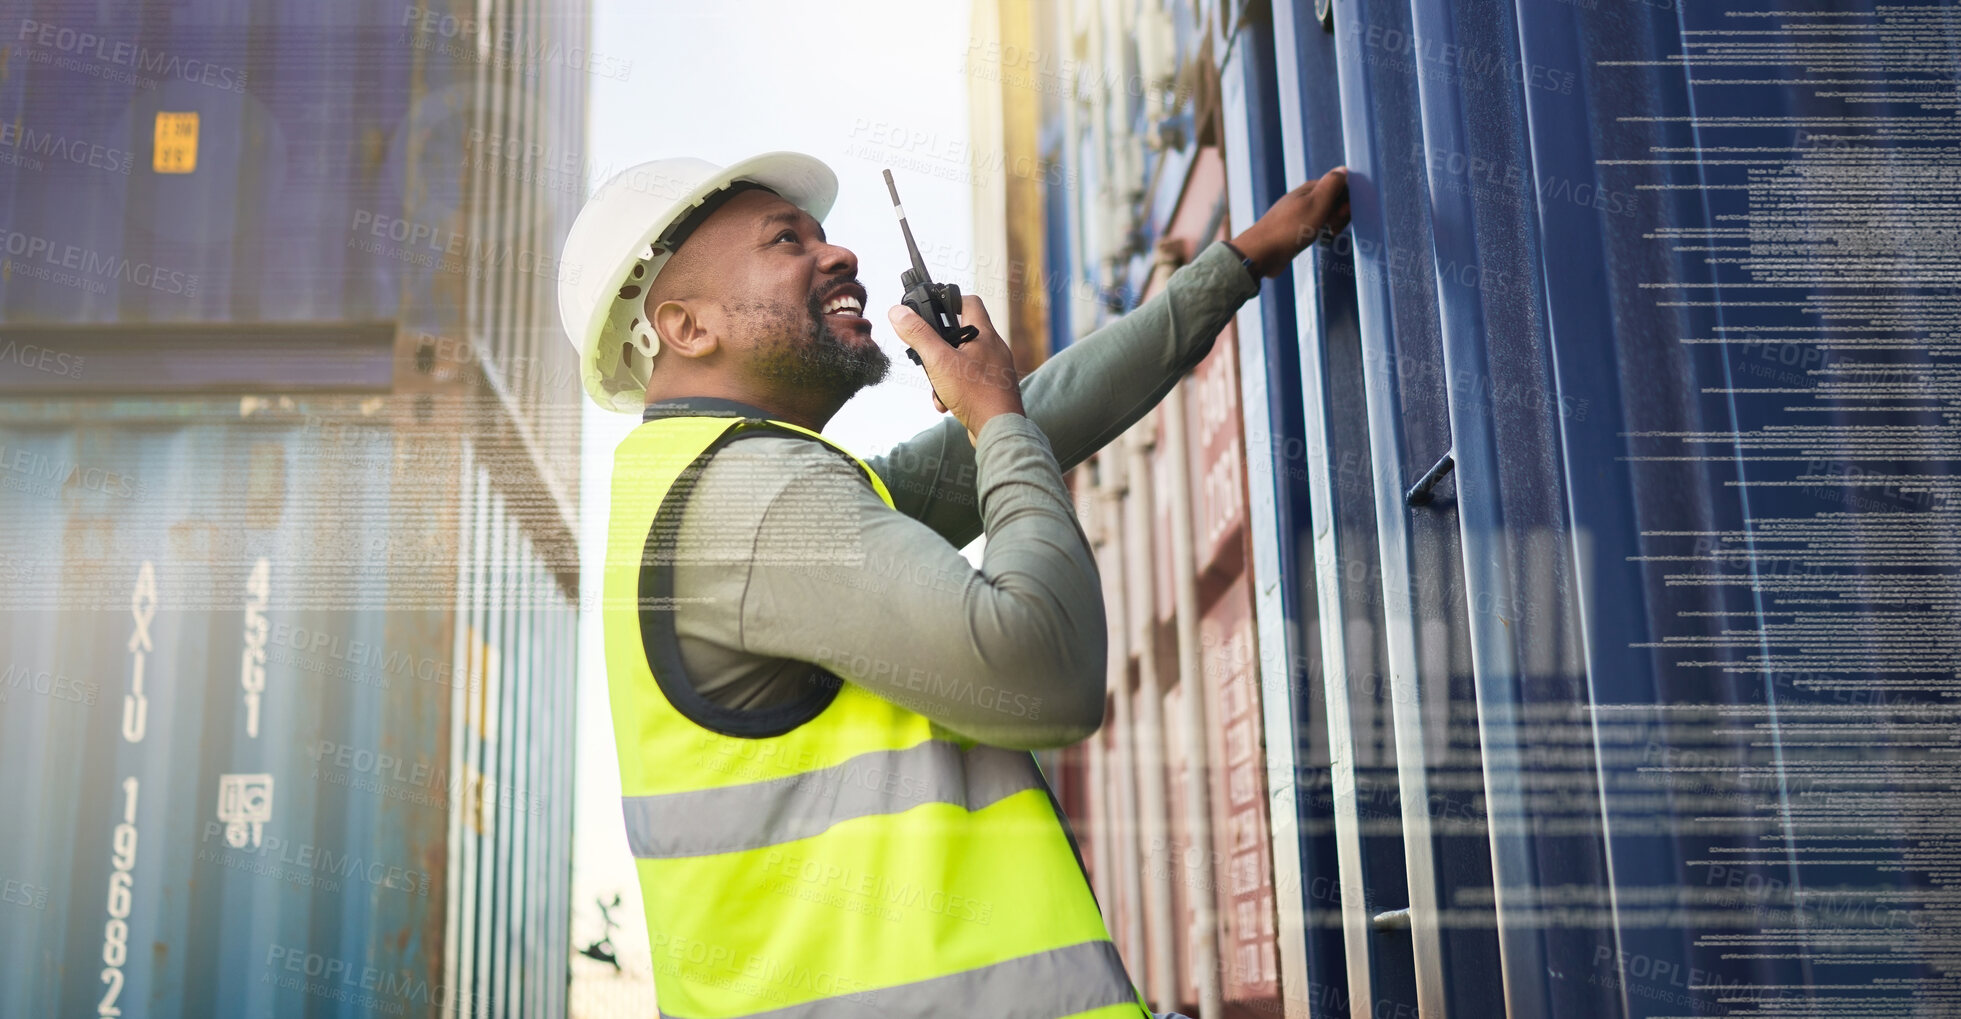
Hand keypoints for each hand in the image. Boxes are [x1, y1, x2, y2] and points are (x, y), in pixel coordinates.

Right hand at [887, 295, 1023, 444]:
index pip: (969, 302)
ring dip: (942, 375)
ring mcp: (994, 370)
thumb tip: (898, 312)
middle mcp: (993, 349)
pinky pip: (967, 383)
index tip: (931, 310)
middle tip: (927, 356)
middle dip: (938, 347)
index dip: (948, 301)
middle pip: (960, 334)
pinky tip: (946, 404)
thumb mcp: (939, 361)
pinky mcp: (991, 389)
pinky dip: (952, 391)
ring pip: (960, 362)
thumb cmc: (976, 394)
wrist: (1000, 430)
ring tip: (938, 388)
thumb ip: (919, 335)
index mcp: (985, 335)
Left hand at [1229, 166, 1351, 277]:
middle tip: (1335, 227)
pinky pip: (1315, 225)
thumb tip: (1343, 169)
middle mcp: (1303, 198)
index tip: (1343, 215)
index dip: (1346, 199)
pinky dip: (1322, 230)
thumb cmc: (1290, 228)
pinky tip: (1321, 238)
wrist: (1262, 252)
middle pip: (1333, 199)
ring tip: (1331, 233)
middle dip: (1341, 212)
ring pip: (1325, 213)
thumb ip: (1331, 185)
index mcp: (1309, 189)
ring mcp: (1298, 213)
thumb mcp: (1316, 204)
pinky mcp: (1294, 229)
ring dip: (1334, 222)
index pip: (1338, 186)